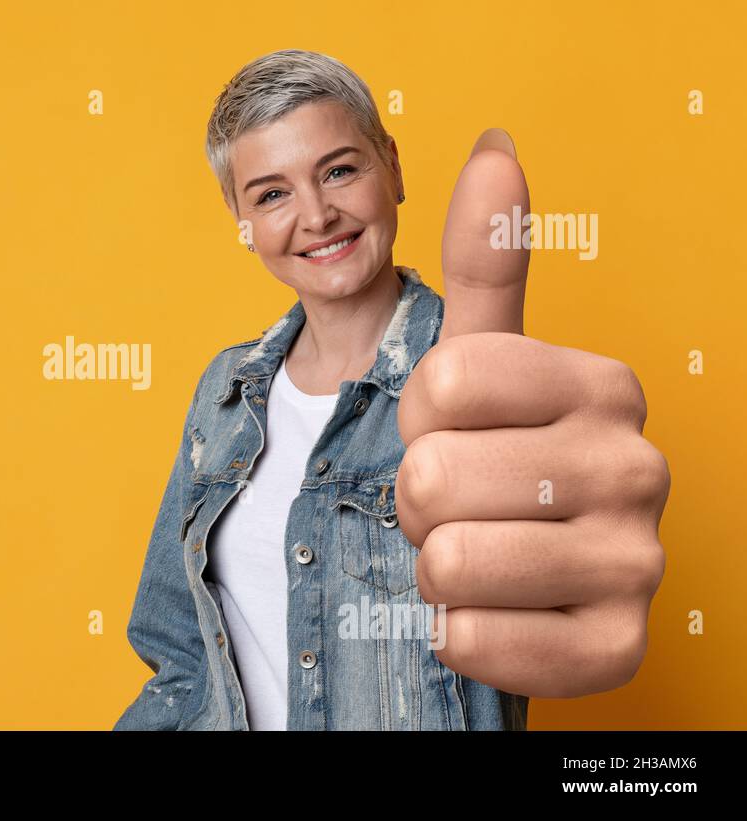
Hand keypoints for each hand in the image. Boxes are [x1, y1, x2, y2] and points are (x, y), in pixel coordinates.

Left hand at [395, 129, 669, 698]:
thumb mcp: (479, 363)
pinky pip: (476, 642)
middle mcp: (640, 466)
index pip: (439, 384)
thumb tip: (494, 149)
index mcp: (605, 384)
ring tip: (477, 554)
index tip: (454, 432)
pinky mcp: (617, 648)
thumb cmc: (491, 456)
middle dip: (418, 499)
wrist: (518, 574)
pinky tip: (495, 613)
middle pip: (435, 475)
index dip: (417, 418)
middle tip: (460, 505)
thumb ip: (484, 262)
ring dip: (435, 566)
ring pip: (449, 561)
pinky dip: (457, 633)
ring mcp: (638, 562)